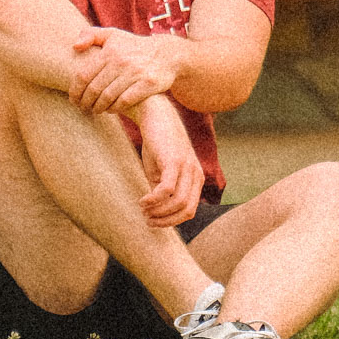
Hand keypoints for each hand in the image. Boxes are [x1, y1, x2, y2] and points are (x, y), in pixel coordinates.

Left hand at [70, 27, 179, 114]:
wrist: (167, 54)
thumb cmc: (134, 47)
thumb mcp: (113, 35)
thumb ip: (91, 35)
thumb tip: (74, 46)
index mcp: (110, 51)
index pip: (84, 75)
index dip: (75, 90)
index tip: (73, 99)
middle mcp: (121, 61)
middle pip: (94, 88)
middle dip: (85, 102)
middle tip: (83, 107)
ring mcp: (136, 73)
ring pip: (108, 97)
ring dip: (99, 107)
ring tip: (96, 110)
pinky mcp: (148, 84)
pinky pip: (125, 101)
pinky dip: (115, 108)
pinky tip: (112, 110)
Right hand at [135, 103, 201, 227]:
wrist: (156, 116)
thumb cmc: (157, 145)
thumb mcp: (162, 171)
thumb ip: (164, 190)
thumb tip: (156, 213)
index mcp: (196, 179)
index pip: (189, 210)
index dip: (171, 221)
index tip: (153, 222)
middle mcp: (196, 174)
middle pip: (187, 210)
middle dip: (166, 220)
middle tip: (147, 220)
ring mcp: (187, 167)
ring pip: (178, 202)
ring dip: (159, 212)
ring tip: (143, 209)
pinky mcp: (174, 161)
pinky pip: (167, 189)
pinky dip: (154, 200)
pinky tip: (143, 200)